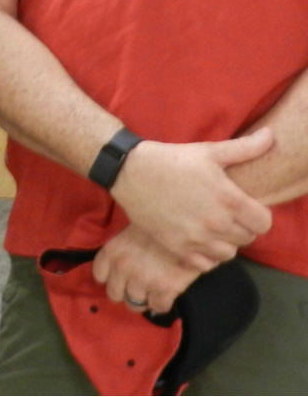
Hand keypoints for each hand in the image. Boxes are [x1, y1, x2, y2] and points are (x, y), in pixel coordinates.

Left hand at [93, 224, 200, 314]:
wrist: (187, 225)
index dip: (110, 278)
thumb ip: (122, 246)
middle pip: (114, 294)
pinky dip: (161, 303)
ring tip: (151, 290)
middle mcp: (123, 267)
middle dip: (125, 292)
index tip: (118, 277)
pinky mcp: (165, 289)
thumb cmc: (159, 222)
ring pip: (134, 305)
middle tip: (136, 286)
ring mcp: (143, 280)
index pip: (99, 275)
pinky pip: (158, 308)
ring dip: (142, 299)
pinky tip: (165, 294)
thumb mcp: (132, 226)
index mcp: (112, 250)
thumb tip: (119, 264)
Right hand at [110, 129, 273, 270]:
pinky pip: (206, 264)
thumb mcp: (208, 151)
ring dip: (224, 241)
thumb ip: (244, 148)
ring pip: (228, 254)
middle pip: (247, 238)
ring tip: (212, 226)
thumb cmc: (171, 159)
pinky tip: (198, 238)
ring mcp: (196, 239)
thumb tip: (271, 136)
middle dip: (241, 226)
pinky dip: (206, 255)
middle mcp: (216, 223)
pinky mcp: (178, 249)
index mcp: (228, 199)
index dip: (257, 214)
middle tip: (225, 212)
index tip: (244, 205)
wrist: (129, 171)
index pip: (264, 223)